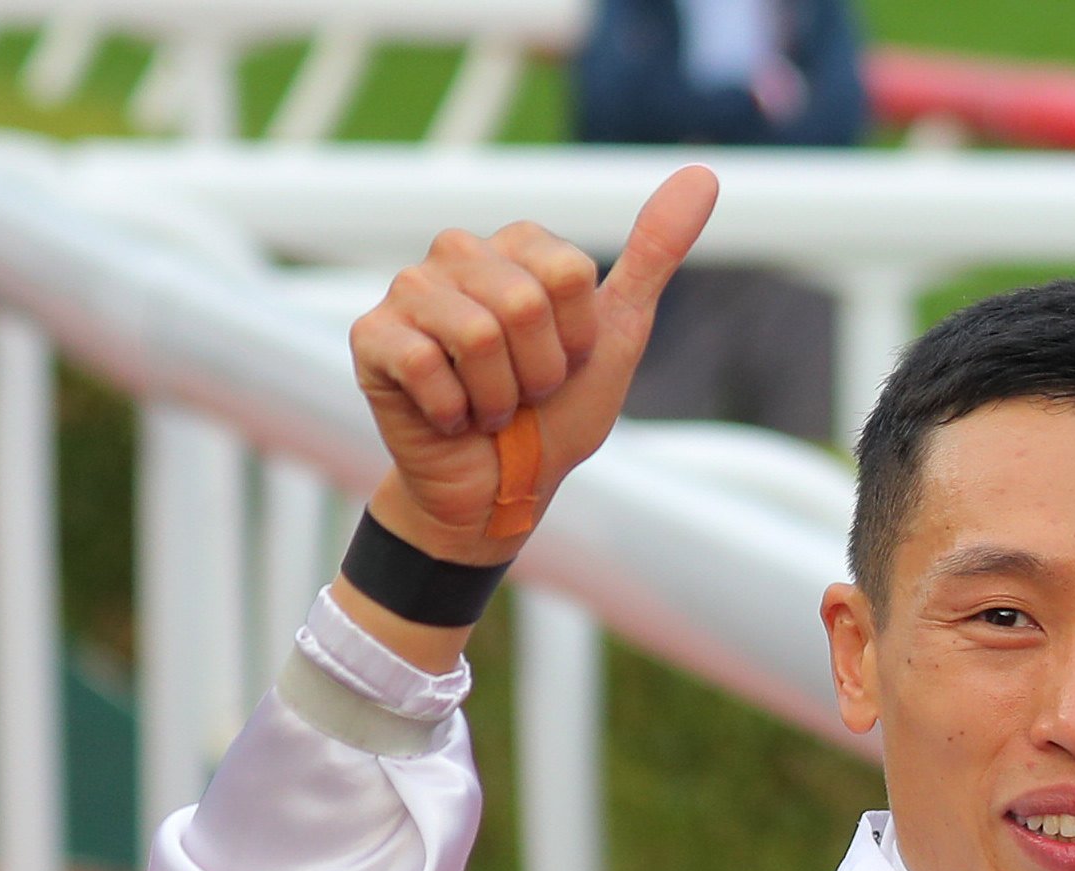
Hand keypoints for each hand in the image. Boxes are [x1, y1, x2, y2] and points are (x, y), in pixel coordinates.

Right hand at [348, 165, 719, 565]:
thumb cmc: (557, 414)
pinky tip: (449, 418)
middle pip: (523, 302)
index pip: (567, 272)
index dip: (577, 337)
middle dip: (540, 371)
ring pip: (477, 334)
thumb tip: (703, 175)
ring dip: (499, 398)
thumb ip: (653, 254)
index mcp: (515, 245)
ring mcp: (408, 291)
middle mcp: (456, 253)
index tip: (564, 361)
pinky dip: (454, 413)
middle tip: (525, 392)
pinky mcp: (371, 338)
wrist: (503, 490)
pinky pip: (426, 365)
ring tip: (489, 407)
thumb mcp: (616, 335)